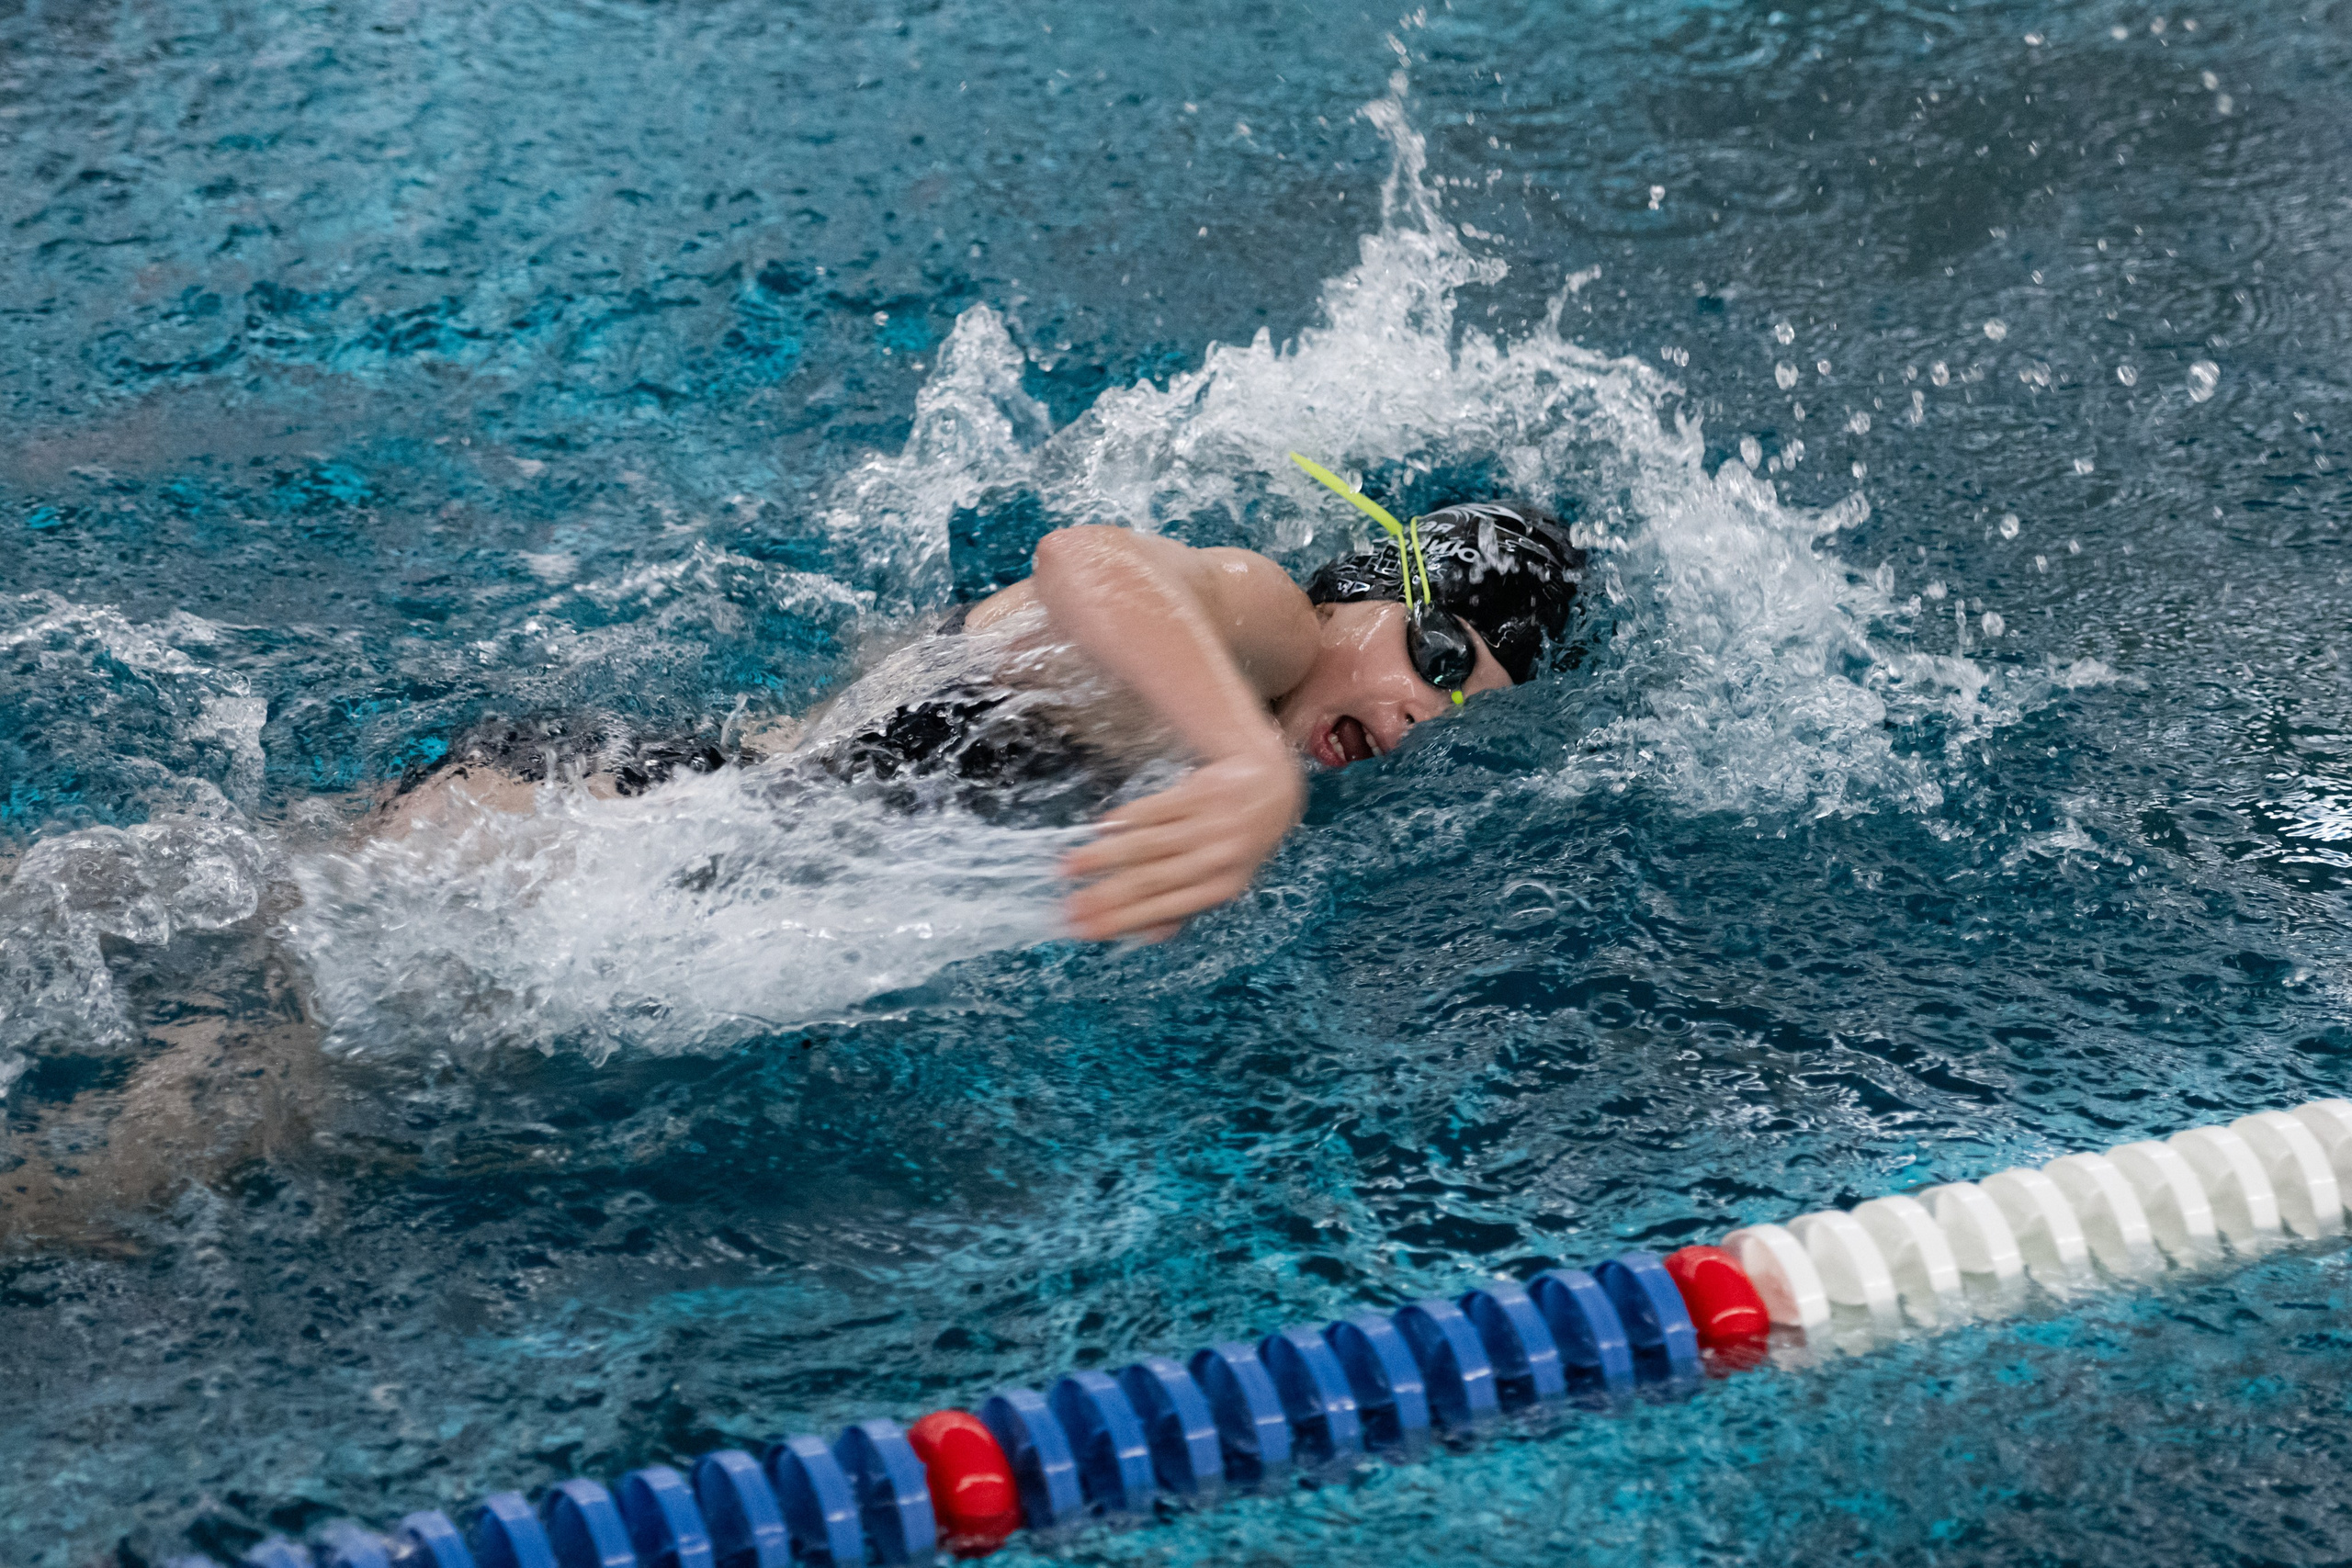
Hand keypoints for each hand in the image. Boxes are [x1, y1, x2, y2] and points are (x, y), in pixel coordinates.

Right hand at [1060, 744, 1305, 942]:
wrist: (1270, 787)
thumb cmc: (1237, 842)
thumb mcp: (1223, 879)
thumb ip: (1186, 906)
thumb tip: (1147, 936)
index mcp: (1220, 887)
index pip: (1163, 908)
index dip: (1122, 920)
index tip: (1086, 929)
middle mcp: (1216, 858)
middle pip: (1150, 880)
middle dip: (1105, 896)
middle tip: (1068, 907)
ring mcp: (1208, 823)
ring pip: (1146, 844)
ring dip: (1104, 856)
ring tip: (1069, 867)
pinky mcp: (1199, 791)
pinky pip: (1154, 809)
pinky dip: (1125, 820)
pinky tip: (1100, 830)